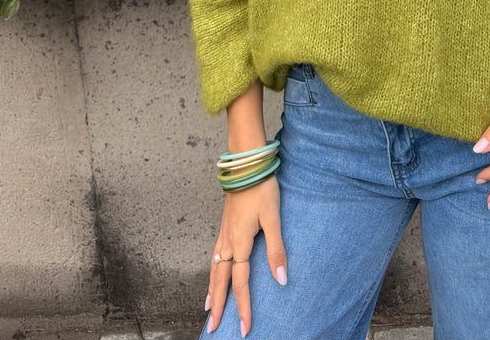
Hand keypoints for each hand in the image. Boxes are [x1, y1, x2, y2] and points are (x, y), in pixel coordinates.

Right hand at [206, 175, 286, 335]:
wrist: (247, 166)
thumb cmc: (262, 190)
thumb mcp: (273, 219)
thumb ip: (276, 249)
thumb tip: (281, 279)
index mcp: (239, 243)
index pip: (240, 283)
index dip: (243, 306)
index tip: (245, 327)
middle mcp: (228, 242)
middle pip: (220, 280)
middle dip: (218, 305)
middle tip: (212, 328)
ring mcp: (224, 233)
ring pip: (214, 268)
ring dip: (211, 289)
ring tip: (208, 307)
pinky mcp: (225, 226)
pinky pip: (214, 255)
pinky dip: (212, 270)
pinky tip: (214, 271)